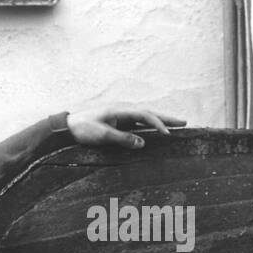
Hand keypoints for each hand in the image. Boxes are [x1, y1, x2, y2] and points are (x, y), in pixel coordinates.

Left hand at [65, 106, 186, 148]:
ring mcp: (122, 115)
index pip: (145, 115)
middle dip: (167, 118)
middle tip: (184, 123)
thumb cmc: (84, 129)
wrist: (68, 126)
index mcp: (120, 109)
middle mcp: (123, 110)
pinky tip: (157, 130)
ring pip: (146, 117)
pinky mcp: (119, 121)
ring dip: (161, 121)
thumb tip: (143, 143)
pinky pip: (139, 122)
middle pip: (150, 113)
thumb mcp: (102, 135)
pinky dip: (150, 125)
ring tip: (176, 125)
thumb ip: (123, 139)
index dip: (157, 124)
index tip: (168, 134)